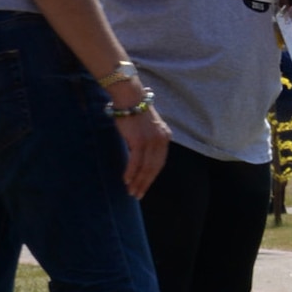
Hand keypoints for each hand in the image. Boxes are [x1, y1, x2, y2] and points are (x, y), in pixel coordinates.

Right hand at [111, 83, 169, 197]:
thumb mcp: (147, 127)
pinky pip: (136, 161)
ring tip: (132, 191)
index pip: (160, 162)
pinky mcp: (139, 141)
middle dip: (146, 183)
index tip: (145, 186)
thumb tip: (140, 156)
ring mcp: (151, 142)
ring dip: (138, 181)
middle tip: (138, 194)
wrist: (130, 98)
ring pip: (146, 167)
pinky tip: (127, 180)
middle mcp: (161, 141)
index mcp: (165, 138)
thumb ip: (148, 141)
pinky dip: (131, 172)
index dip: (152, 176)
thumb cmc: (134, 111)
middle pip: (155, 168)